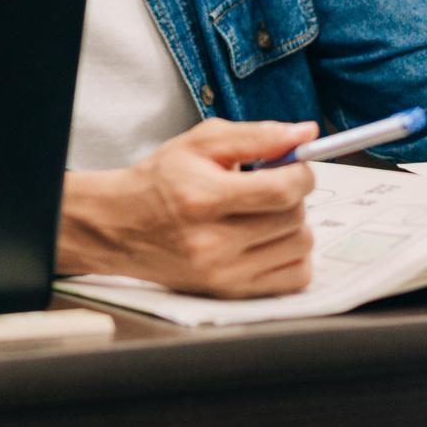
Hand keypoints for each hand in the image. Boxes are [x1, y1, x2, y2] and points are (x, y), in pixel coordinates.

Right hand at [56, 119, 316, 297]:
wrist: (120, 226)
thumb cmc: (159, 180)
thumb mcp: (199, 143)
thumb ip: (256, 136)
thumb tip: (306, 133)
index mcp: (203, 197)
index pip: (282, 190)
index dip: (301, 173)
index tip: (294, 166)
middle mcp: (213, 242)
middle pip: (294, 218)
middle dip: (293, 196)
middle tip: (271, 187)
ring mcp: (223, 273)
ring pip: (300, 247)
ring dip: (293, 225)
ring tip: (264, 213)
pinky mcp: (231, 293)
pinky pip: (294, 278)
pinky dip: (292, 256)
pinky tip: (268, 240)